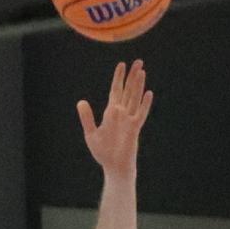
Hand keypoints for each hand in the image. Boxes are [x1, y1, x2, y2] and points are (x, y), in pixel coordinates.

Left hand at [77, 59, 151, 180]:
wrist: (114, 167)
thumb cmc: (103, 153)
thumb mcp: (91, 133)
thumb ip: (87, 117)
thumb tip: (81, 102)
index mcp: (111, 113)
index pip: (116, 91)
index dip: (118, 77)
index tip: (122, 64)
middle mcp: (122, 114)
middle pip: (128, 90)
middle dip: (132, 76)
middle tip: (138, 61)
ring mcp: (129, 120)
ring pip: (134, 98)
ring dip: (138, 85)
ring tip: (142, 71)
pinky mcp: (134, 128)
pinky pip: (140, 113)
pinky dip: (144, 103)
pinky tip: (148, 93)